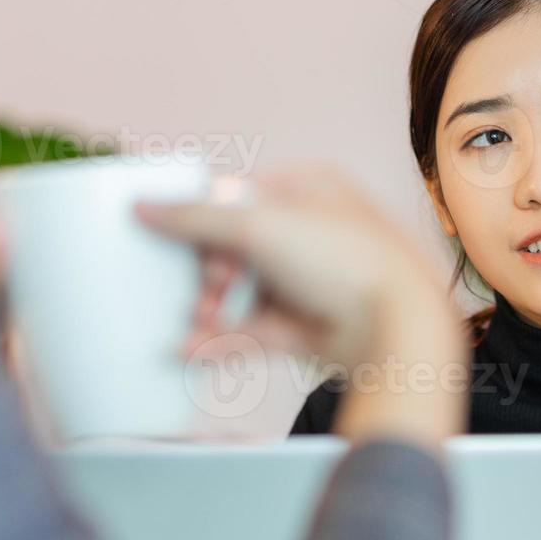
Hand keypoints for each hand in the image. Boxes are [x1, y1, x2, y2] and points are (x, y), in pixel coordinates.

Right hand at [135, 164, 467, 449]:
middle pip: (234, 249)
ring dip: (211, 309)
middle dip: (208, 273)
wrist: (397, 330)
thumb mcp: (259, 226)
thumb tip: (143, 205)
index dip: (203, 219)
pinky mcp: (309, 328)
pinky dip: (222, 341)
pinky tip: (188, 350)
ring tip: (198, 321)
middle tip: (205, 290)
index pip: (237, 195)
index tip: (175, 238)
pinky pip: (254, 332)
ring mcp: (312, 283)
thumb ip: (194, 217)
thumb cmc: (345, 262)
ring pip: (243, 293)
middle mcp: (311, 233)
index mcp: (309, 189)